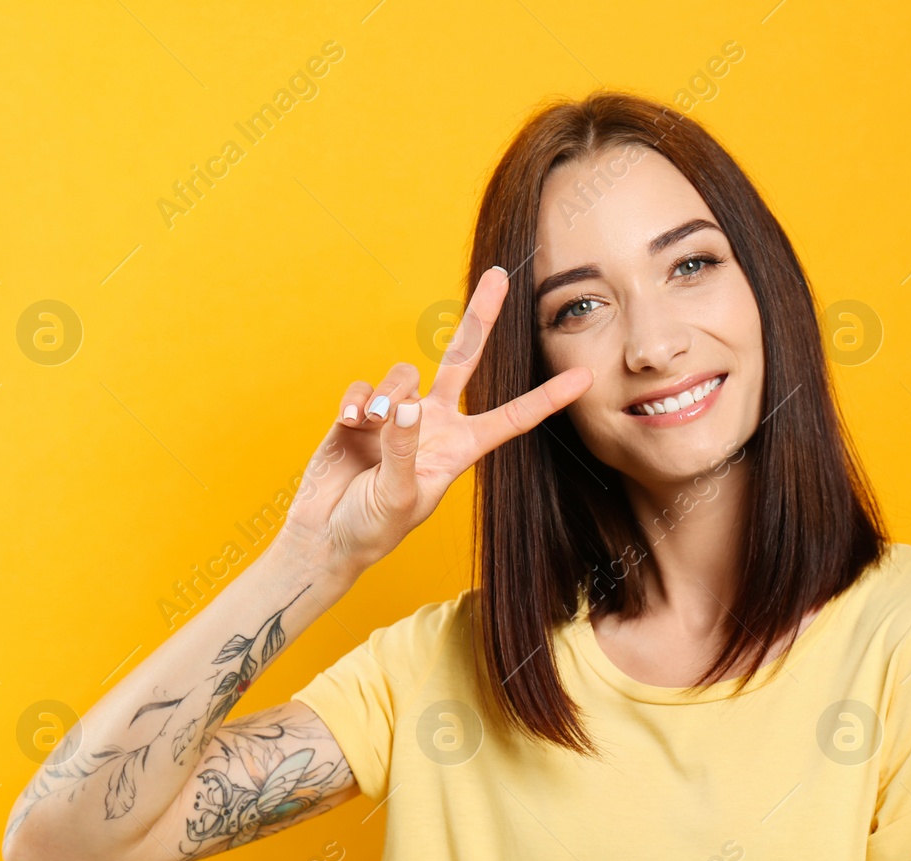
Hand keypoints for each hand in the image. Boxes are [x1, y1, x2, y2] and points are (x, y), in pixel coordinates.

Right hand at [278, 266, 593, 576]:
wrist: (325, 535)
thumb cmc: (371, 529)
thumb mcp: (397, 497)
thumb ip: (403, 450)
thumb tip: (405, 407)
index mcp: (460, 449)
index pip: (512, 419)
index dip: (548, 398)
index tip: (584, 377)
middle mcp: (434, 423)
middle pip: (464, 358)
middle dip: (480, 317)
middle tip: (500, 276)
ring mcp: (397, 414)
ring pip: (402, 374)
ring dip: (386, 397)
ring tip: (370, 428)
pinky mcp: (361, 411)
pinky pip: (361, 387)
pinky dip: (355, 403)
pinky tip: (349, 426)